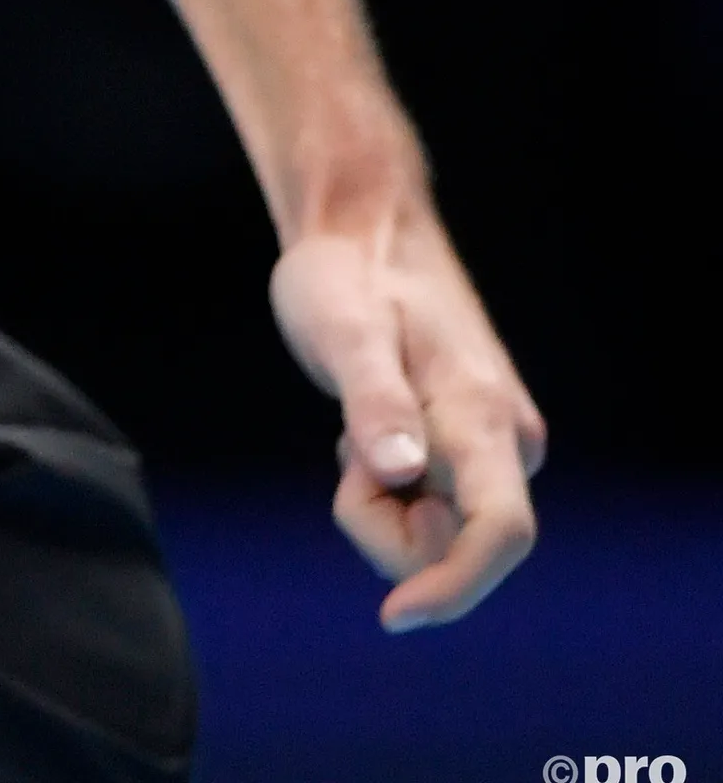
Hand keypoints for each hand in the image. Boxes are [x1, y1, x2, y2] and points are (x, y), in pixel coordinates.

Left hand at [269, 209, 546, 629]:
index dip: (456, 587)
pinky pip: (423, 511)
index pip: (502, 533)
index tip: (394, 616)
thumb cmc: (347, 277)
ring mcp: (488, 451)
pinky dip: (382, 491)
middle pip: (452, 546)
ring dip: (379, 504)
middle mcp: (505, 445)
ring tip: (355, 427)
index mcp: (485, 421)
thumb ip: (373, 404)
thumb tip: (402, 474)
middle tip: (344, 445)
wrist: (363, 232)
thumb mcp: (345, 333)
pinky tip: (368, 434)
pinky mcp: (466, 453)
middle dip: (383, 522)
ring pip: (433, 534)